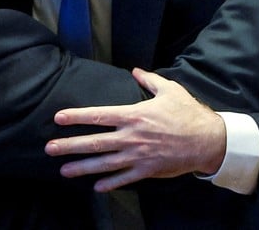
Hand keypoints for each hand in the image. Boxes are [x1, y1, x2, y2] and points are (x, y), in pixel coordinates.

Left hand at [44, 68, 225, 191]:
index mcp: (134, 115)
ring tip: (63, 170)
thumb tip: (135, 70)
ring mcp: (138, 155)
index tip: (58, 118)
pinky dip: (109, 182)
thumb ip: (149, 80)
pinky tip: (95, 186)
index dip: (77, 116)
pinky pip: (124, 178)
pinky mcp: (148, 170)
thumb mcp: (169, 89)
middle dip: (70, 145)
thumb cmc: (188, 113)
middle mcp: (132, 136)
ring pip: (104, 163)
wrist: (208, 140)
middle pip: (95, 142)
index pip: (99, 115)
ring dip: (82, 167)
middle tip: (49, 148)